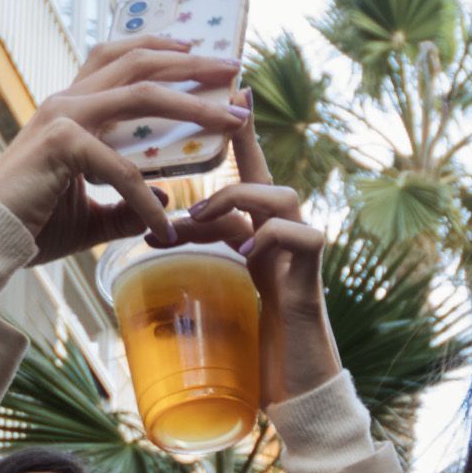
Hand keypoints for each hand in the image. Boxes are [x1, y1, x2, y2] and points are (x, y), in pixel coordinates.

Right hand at [0, 37, 246, 266]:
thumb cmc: (30, 226)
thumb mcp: (89, 215)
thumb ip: (125, 207)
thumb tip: (163, 202)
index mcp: (71, 108)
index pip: (119, 59)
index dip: (161, 50)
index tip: (201, 56)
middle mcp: (67, 102)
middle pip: (137, 61)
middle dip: (191, 62)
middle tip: (232, 69)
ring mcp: (62, 117)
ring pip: (140, 94)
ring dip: (192, 102)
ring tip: (230, 116)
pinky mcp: (60, 144)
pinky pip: (122, 168)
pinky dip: (147, 199)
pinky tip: (164, 226)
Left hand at [176, 119, 338, 408]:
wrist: (294, 388)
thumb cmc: (257, 338)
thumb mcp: (220, 278)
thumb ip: (201, 245)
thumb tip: (159, 225)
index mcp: (262, 228)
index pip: (246, 167)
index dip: (235, 128)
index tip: (227, 84)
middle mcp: (287, 230)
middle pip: (263, 172)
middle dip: (229, 161)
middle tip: (188, 170)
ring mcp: (302, 250)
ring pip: (279, 195)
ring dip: (234, 201)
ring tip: (200, 221)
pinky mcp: (312, 275)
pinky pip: (296, 234)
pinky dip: (264, 237)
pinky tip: (241, 253)